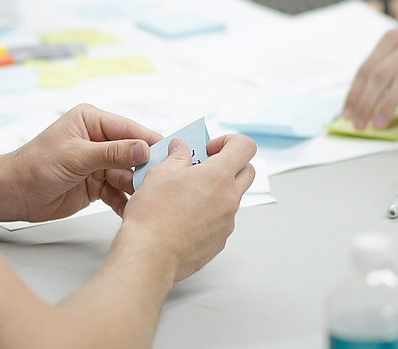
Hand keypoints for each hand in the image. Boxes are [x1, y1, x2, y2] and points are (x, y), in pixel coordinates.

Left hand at [0, 104, 161, 221]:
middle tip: (162, 182)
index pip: (130, 129)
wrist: (12, 194)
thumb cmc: (34, 166)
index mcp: (92, 121)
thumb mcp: (76, 156)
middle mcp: (98, 140)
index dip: (151, 142)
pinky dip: (124, 201)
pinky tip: (132, 211)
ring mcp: (99, 163)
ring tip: (148, 200)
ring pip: (129, 175)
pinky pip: (118, 192)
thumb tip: (144, 149)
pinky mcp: (97, 184)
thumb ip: (112, 153)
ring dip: (137, 188)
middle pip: (134, 153)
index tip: (173, 154)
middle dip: (146, 169)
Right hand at [120, 134, 255, 281]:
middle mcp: (229, 199)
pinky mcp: (219, 241)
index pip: (245, 147)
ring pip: (232, 198)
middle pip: (247, 171)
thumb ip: (176, 157)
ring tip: (186, 195)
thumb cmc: (153, 215)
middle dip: (229, 165)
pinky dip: (208, 214)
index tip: (209, 149)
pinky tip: (184, 218)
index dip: (229, 142)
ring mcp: (227, 222)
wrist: (149, 255)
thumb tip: (181, 148)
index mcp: (218, 176)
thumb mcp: (159, 174)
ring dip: (216, 191)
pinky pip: (221, 220)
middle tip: (203, 168)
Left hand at [342, 16, 397, 128]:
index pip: (366, 68)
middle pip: (381, 75)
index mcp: (392, 38)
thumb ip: (384, 64)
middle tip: (359, 124)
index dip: (355, 93)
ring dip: (387, 105)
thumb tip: (359, 98)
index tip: (347, 114)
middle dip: (367, 102)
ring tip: (378, 124)